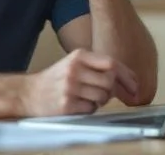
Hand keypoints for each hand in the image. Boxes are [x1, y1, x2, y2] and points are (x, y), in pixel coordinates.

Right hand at [22, 49, 138, 116]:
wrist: (29, 92)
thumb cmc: (56, 78)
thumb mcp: (74, 63)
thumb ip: (97, 66)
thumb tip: (128, 79)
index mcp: (78, 56)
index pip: (112, 63)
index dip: (127, 75)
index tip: (135, 85)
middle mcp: (74, 69)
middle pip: (109, 81)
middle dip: (113, 90)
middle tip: (107, 93)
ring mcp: (70, 88)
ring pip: (103, 97)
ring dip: (102, 100)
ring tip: (90, 98)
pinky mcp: (66, 104)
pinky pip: (91, 109)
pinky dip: (90, 109)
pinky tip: (80, 104)